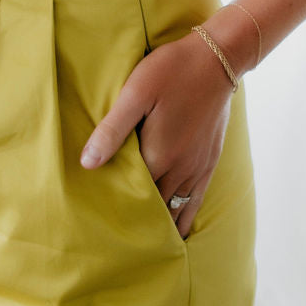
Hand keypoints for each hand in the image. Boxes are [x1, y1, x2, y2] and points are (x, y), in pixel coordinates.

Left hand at [79, 28, 236, 238]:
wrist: (218, 59)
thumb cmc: (171, 70)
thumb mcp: (136, 93)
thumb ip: (112, 129)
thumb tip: (87, 164)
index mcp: (159, 155)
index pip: (131, 194)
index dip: (114, 208)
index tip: (95, 224)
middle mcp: (180, 169)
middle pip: (154, 207)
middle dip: (136, 223)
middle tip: (113, 245)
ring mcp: (198, 167)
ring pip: (176, 209)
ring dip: (160, 226)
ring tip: (143, 246)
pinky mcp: (210, 161)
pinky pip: (196, 200)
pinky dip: (185, 218)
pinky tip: (178, 230)